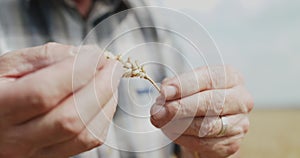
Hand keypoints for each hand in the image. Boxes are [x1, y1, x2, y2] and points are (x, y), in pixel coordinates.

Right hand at [0, 43, 122, 157]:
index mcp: (0, 107)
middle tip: (113, 66)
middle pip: (70, 118)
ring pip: (85, 134)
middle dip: (101, 87)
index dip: (78, 72)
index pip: (44, 93)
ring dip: (107, 103)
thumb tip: (86, 56)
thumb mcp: (11, 65)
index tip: (96, 55)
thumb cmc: (1, 87)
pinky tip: (105, 98)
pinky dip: (105, 117)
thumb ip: (47, 57)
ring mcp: (36, 153)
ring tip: (111, 80)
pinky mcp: (55, 156)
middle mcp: (15, 139)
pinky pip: (89, 141)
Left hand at [150, 66, 253, 157]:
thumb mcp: (188, 85)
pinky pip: (204, 143)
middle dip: (180, 108)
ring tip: (161, 121)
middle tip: (158, 111)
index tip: (164, 92)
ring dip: (178, 125)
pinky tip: (172, 132)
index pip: (208, 79)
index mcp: (230, 77)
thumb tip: (164, 93)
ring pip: (207, 126)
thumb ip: (176, 86)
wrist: (212, 120)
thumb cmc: (199, 97)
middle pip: (210, 103)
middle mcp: (241, 98)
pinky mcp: (232, 143)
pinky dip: (184, 138)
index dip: (184, 85)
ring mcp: (239, 122)